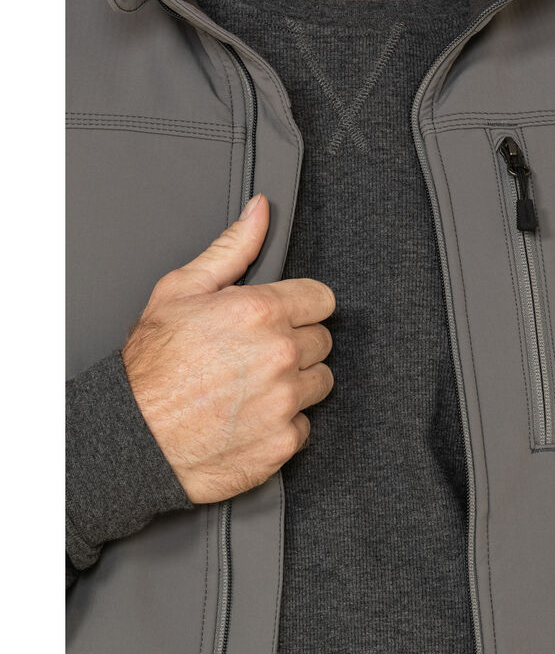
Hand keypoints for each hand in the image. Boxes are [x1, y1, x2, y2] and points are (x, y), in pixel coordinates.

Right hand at [121, 193, 334, 502]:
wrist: (133, 437)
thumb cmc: (150, 366)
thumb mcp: (181, 290)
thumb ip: (232, 248)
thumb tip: (260, 212)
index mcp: (261, 311)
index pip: (322, 299)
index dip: (301, 306)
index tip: (283, 317)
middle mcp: (280, 355)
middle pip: (323, 340)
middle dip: (296, 343)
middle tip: (257, 353)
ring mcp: (285, 401)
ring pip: (320, 382)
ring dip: (296, 383)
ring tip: (253, 385)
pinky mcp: (284, 440)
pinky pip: (305, 425)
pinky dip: (283, 423)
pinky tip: (251, 416)